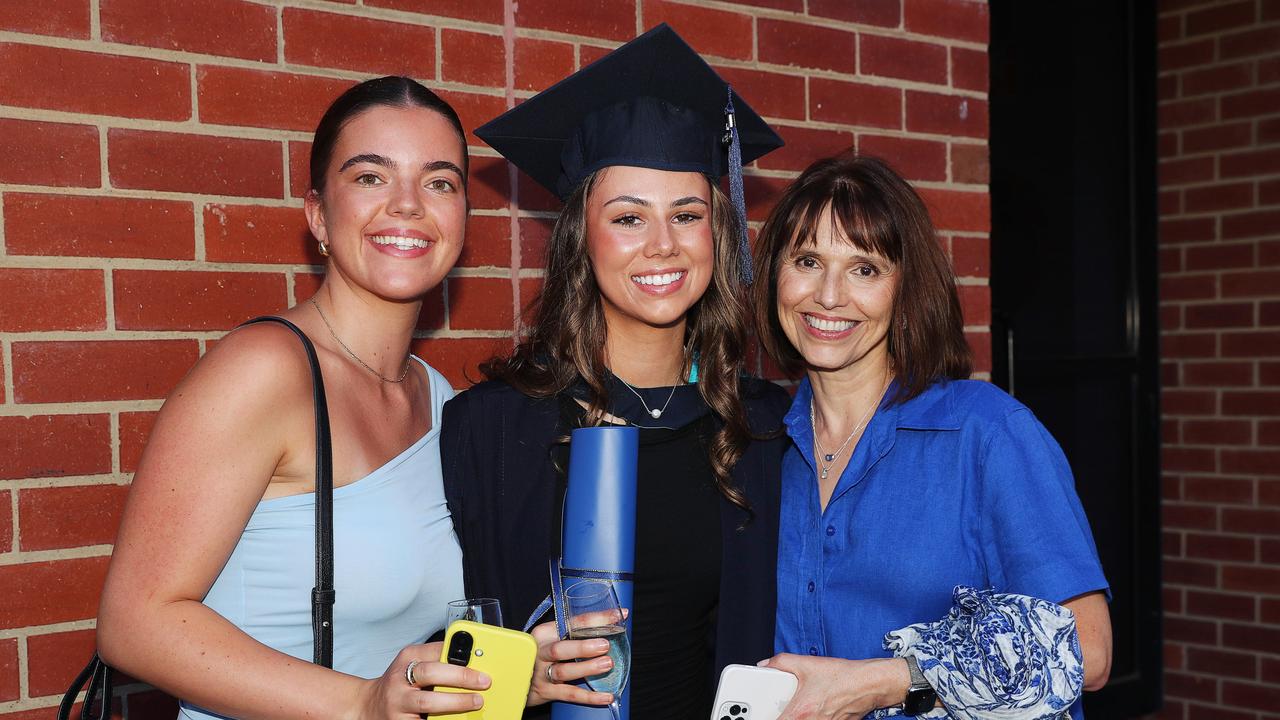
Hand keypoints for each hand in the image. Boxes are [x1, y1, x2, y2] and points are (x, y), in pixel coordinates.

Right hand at [349, 643, 490, 718]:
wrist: (369, 705)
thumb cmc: (399, 684)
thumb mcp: (413, 664)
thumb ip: (437, 661)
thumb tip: (472, 663)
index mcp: (407, 658)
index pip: (435, 650)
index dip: (458, 654)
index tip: (480, 660)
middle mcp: (399, 679)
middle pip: (431, 673)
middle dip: (460, 677)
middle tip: (483, 682)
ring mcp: (397, 702)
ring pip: (427, 701)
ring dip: (455, 701)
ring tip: (475, 702)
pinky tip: (457, 718)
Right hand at [526, 620, 614, 706]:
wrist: (519, 677)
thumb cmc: (540, 653)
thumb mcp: (551, 637)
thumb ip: (573, 631)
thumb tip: (609, 625)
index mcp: (544, 633)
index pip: (571, 622)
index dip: (596, 619)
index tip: (617, 616)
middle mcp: (540, 652)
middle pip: (559, 649)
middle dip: (583, 647)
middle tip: (605, 645)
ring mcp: (542, 673)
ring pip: (563, 672)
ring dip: (586, 668)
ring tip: (607, 664)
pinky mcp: (546, 691)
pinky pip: (569, 694)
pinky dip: (589, 697)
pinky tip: (606, 696)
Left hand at [760, 654, 908, 719]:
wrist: (869, 684)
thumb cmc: (843, 677)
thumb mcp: (807, 663)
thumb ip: (781, 662)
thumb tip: (765, 664)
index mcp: (800, 712)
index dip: (764, 718)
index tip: (759, 715)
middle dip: (779, 717)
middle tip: (773, 709)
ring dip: (794, 718)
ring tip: (796, 707)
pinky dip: (810, 718)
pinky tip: (811, 709)